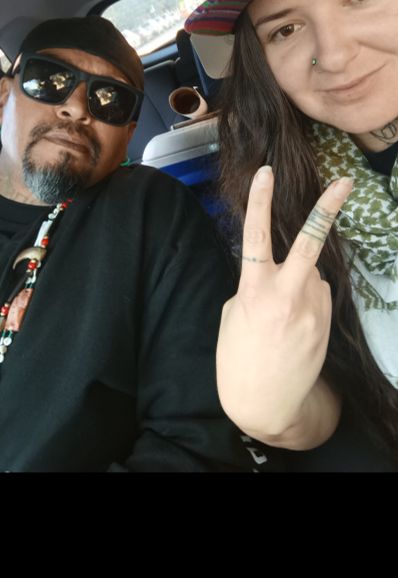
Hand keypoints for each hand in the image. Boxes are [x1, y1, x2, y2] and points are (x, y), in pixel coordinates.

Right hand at [216, 166, 352, 439]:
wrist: (267, 405)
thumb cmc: (238, 358)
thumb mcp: (232, 314)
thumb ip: (255, 284)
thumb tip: (280, 270)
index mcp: (255, 290)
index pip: (256, 235)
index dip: (259, 201)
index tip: (265, 172)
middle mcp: (288, 294)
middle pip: (310, 241)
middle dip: (328, 208)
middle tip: (344, 182)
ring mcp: (313, 308)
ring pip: (311, 274)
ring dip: (301, 280)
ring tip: (282, 317)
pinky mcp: (327, 322)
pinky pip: (318, 295)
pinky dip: (307, 299)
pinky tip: (295, 326)